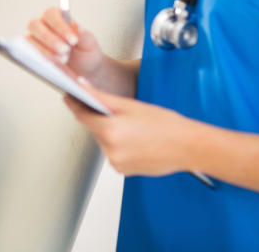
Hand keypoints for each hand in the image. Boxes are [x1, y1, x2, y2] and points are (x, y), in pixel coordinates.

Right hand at [26, 7, 105, 81]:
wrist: (84, 72)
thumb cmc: (85, 53)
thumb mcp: (89, 45)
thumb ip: (83, 35)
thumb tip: (77, 26)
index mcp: (57, 17)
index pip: (51, 14)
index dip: (59, 25)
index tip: (73, 40)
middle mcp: (42, 26)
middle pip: (35, 25)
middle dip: (50, 38)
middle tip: (65, 50)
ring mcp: (34, 40)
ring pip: (30, 40)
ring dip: (45, 50)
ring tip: (63, 60)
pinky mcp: (30, 54)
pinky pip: (28, 54)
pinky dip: (40, 58)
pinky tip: (52, 65)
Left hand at [65, 83, 195, 177]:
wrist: (189, 147)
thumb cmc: (166, 125)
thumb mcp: (131, 106)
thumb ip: (102, 97)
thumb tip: (82, 87)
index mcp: (111, 131)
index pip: (82, 116)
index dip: (74, 104)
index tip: (69, 96)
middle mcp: (111, 150)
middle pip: (94, 129)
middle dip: (100, 118)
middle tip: (117, 111)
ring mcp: (116, 163)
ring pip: (104, 141)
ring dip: (111, 132)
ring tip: (134, 127)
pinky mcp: (124, 171)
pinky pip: (114, 153)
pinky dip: (119, 145)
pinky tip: (137, 140)